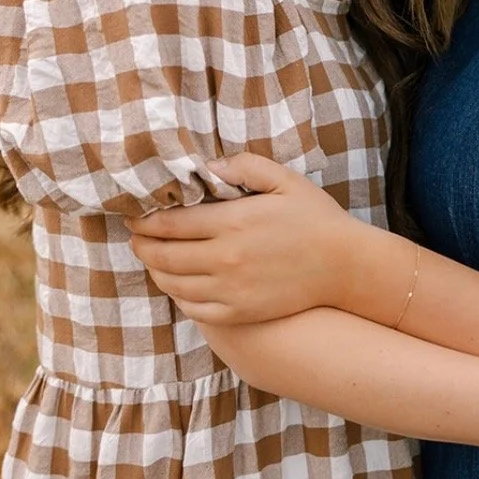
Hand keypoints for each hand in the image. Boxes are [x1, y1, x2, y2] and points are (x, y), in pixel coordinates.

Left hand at [128, 153, 356, 323]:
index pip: (170, 224)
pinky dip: (177, 295)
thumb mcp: (284, 180)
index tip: (134, 215)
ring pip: (173, 284)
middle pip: (163, 255)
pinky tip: (178, 284)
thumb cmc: (314, 219)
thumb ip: (244, 166)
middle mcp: (225, 259)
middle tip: (137, 236)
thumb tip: (206, 166)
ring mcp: (230, 290)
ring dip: (155, 270)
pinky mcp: (238, 313)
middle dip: (142, 244)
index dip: (144, 220)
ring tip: (152, 257)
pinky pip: (193, 308)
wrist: (345, 267)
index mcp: (232, 223)